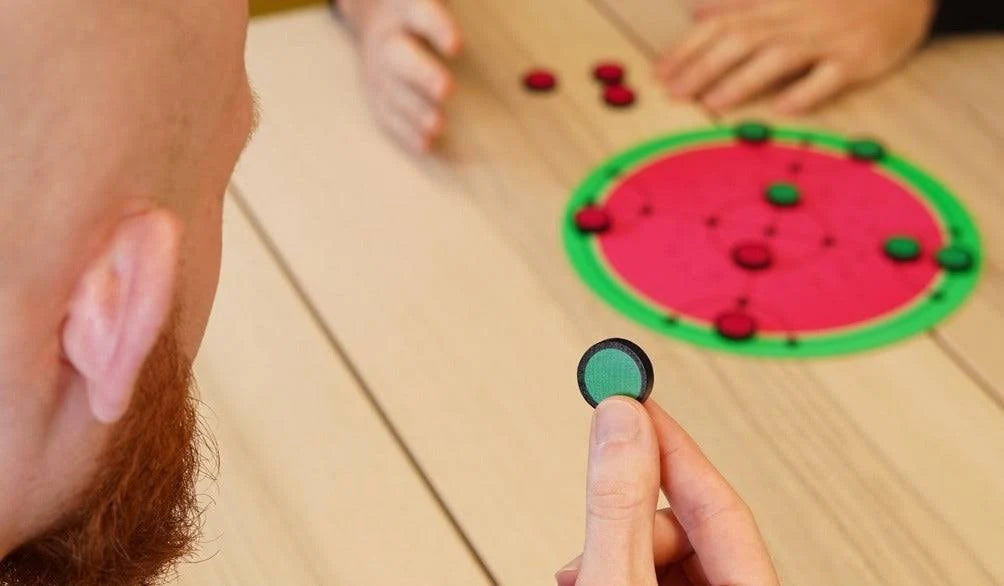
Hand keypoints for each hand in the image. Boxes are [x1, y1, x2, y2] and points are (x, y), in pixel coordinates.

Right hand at [341, 0, 460, 151]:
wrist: (372, 17)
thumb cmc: (417, 10)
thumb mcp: (427, 1)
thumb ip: (443, 13)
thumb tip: (468, 28)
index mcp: (405, 8)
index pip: (421, 14)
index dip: (437, 29)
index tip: (456, 46)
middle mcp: (388, 39)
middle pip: (399, 56)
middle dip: (422, 75)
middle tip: (447, 90)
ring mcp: (378, 68)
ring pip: (391, 89)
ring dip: (414, 110)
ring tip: (438, 126)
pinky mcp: (376, 92)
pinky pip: (386, 112)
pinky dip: (404, 131)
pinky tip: (425, 144)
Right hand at [555, 398, 778, 585]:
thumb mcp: (619, 581)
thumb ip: (621, 507)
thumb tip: (623, 421)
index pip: (719, 501)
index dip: (670, 445)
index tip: (632, 402)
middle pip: (689, 530)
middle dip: (630, 519)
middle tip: (593, 518)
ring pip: (665, 554)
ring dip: (615, 547)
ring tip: (582, 572)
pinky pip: (652, 576)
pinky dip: (616, 568)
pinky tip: (590, 578)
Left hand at [656, 0, 935, 112]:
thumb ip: (742, 2)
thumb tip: (698, 13)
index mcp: (775, 4)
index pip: (721, 24)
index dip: (688, 48)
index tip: (660, 73)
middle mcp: (796, 18)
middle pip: (741, 40)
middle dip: (703, 66)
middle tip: (673, 92)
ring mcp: (827, 38)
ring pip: (779, 57)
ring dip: (743, 80)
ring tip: (712, 102)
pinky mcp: (858, 58)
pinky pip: (830, 76)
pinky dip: (807, 91)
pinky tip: (783, 109)